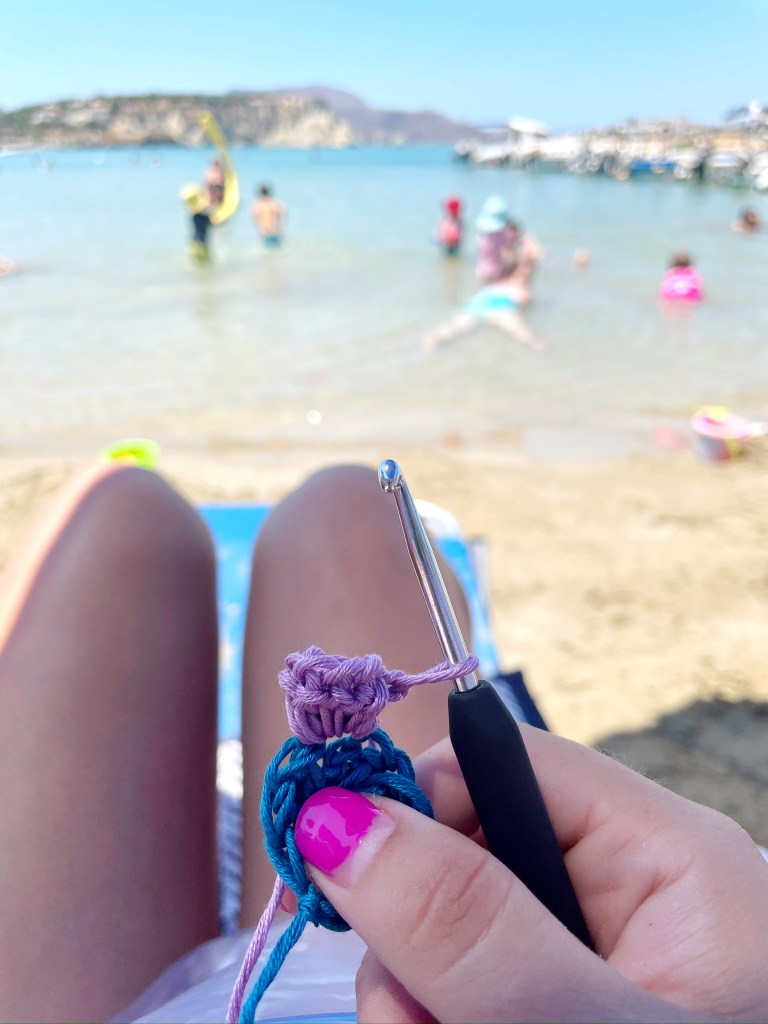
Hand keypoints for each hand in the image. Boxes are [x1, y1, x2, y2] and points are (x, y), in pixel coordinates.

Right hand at [294, 727, 767, 1022]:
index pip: (497, 763)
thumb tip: (339, 813)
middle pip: (458, 854)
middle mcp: (623, 893)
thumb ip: (472, 927)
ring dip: (415, 1005)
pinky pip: (458, 991)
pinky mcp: (553, 1005)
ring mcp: (586, 960)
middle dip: (413, 944)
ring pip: (444, 937)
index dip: (413, 807)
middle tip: (423, 1023)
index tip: (343, 877)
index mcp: (663, 854)